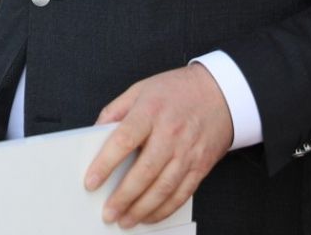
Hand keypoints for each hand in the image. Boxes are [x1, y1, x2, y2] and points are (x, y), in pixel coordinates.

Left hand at [84, 63, 232, 227]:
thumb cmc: (177, 90)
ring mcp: (187, 151)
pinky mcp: (200, 166)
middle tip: (108, 212)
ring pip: (163, 188)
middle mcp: (170, 133)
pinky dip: (164, 209)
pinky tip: (150, 216)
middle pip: (144, 171)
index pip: (124, 140)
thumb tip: (95, 133)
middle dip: (123, 197)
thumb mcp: (141, 89)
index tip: (90, 182)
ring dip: (142, 209)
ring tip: (125, 220)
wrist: (220, 93)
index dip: (105, 163)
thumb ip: (115, 110)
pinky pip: (182, 194)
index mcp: (150, 111)